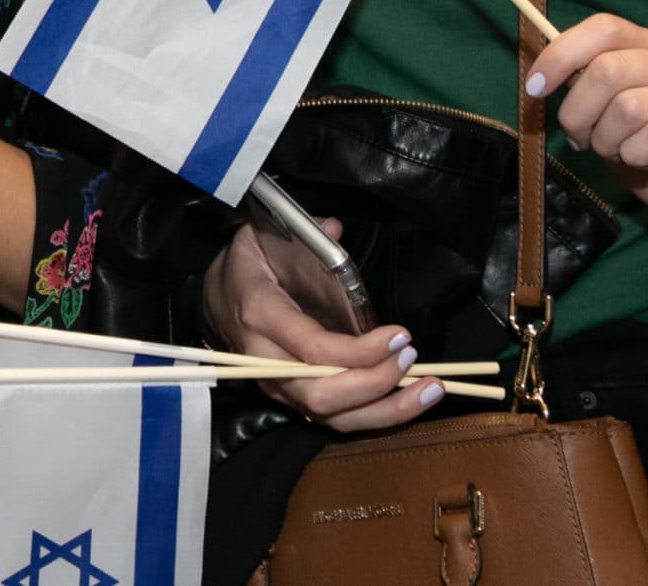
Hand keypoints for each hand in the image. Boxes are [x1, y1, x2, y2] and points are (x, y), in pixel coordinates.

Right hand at [202, 221, 436, 431]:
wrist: (218, 296)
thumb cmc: (249, 265)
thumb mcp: (264, 238)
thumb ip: (302, 235)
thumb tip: (334, 228)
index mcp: (260, 316)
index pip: (312, 349)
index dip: (359, 351)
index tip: (399, 335)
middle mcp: (266, 363)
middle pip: (321, 395)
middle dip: (375, 383)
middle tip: (411, 358)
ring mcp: (278, 387)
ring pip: (331, 417)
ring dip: (386, 410)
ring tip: (429, 389)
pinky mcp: (293, 400)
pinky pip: (336, 420)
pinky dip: (377, 416)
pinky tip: (412, 400)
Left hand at [525, 14, 647, 240]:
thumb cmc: (646, 145)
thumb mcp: (605, 107)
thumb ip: (582, 81)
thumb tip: (544, 72)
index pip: (604, 28)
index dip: (561, 55)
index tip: (535, 87)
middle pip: (608, 69)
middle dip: (578, 110)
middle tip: (580, 137)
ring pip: (628, 106)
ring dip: (605, 139)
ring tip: (616, 151)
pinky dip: (632, 154)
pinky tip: (640, 160)